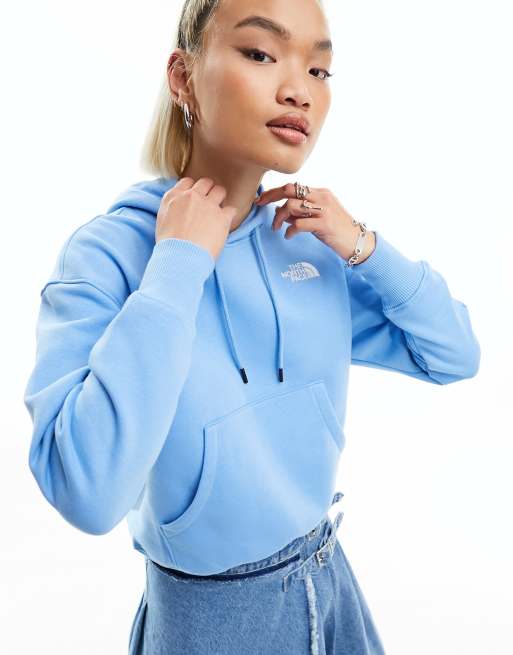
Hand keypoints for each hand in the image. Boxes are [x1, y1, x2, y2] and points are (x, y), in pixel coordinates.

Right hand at [156, 177, 236, 260]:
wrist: (180, 258)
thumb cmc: (169, 246)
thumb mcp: (161, 221)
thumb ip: (171, 209)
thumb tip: (178, 210)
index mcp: (174, 197)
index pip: (187, 182)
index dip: (193, 189)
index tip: (195, 198)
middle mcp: (191, 196)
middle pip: (205, 183)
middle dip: (208, 191)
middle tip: (209, 203)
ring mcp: (208, 205)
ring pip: (220, 191)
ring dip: (220, 199)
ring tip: (219, 211)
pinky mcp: (222, 217)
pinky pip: (231, 209)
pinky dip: (229, 216)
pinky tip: (226, 223)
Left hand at [256, 183, 375, 263]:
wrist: (358, 243)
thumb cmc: (337, 232)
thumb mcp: (317, 219)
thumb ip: (300, 214)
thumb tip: (280, 212)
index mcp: (321, 193)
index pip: (293, 186)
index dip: (274, 191)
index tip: (261, 199)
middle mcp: (322, 197)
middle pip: (290, 189)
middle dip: (271, 196)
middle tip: (260, 205)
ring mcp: (324, 209)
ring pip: (292, 205)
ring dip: (279, 217)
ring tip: (277, 228)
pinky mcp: (325, 224)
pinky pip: (299, 224)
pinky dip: (289, 230)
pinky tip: (288, 236)